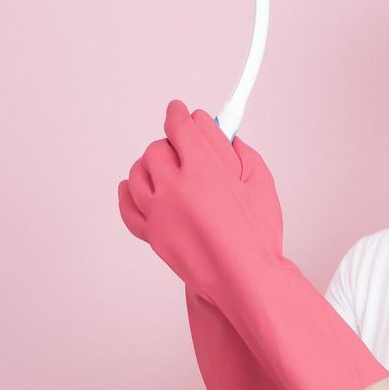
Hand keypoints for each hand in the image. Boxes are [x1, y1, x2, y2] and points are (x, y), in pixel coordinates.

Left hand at [117, 99, 286, 302]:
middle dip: (169, 143)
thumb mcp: (261, 183)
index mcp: (203, 170)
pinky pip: (127, 206)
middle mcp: (174, 188)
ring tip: (162, 167)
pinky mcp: (151, 234)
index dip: (178, 114)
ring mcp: (158, 212)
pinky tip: (135, 186)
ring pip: (137, 173)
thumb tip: (228, 139)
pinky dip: (129, 191)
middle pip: (156, 148)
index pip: (180, 127)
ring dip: (149, 165)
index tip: (177, 110)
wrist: (244, 278)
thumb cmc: (257, 235)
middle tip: (182, 146)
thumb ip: (242, 153)